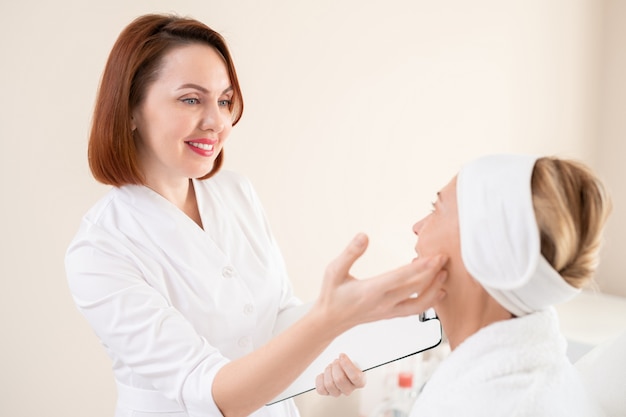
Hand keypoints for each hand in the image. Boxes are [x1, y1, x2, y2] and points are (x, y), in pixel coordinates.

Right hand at [314, 233, 446, 332]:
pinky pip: (415, 310)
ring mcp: (389, 311)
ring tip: (444, 274)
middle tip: (445, 257)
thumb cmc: (331, 294)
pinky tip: (437, 291)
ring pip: (419, 304)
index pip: (401, 278)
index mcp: (371, 290)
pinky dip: (429, 301)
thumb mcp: (333, 270)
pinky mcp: (391, 314)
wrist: (330, 321)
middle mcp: (383, 303)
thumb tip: (364, 235)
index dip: (421, 267)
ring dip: (434, 289)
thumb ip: (350, 253)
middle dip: (433, 273)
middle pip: (416, 289)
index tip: (435, 257)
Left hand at [315, 353, 365, 396]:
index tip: (341, 355)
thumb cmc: (348, 360)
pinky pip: (321, 389)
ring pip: (329, 384)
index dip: (347, 365)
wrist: (340, 364)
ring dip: (328, 371)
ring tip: (330, 366)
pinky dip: (320, 379)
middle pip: (340, 380)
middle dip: (336, 366)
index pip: (355, 377)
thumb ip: (355, 355)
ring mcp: (338, 392)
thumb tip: (346, 354)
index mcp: (360, 381)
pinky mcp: (328, 392)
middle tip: (336, 360)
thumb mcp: (355, 356)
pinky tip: (324, 373)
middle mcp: (350, 389)